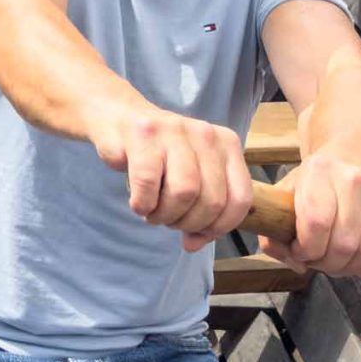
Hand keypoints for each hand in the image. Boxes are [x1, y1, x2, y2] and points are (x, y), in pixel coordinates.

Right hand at [94, 106, 253, 250]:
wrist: (120, 117)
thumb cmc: (159, 155)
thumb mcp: (191, 178)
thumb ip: (201, 213)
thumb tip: (193, 244)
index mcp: (226, 144)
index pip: (240, 198)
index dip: (220, 226)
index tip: (198, 232)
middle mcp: (205, 134)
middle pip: (212, 200)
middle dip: (188, 223)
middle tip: (169, 219)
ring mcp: (174, 131)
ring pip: (184, 193)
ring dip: (165, 215)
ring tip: (153, 212)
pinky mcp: (142, 134)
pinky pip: (148, 184)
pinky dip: (142, 204)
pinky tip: (138, 202)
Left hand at [267, 157, 360, 278]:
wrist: (350, 162)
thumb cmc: (315, 188)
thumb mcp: (285, 200)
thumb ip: (275, 233)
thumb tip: (295, 262)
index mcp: (319, 171)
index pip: (316, 224)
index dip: (306, 250)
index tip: (301, 252)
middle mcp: (354, 177)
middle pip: (344, 244)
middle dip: (327, 264)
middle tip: (320, 260)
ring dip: (351, 268)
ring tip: (339, 260)